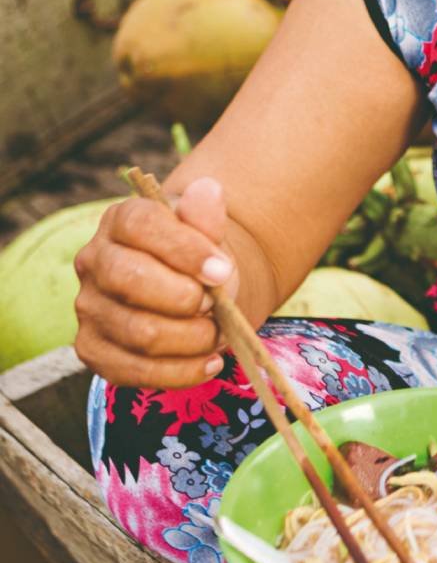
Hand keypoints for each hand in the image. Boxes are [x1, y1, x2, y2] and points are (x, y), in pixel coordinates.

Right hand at [74, 176, 239, 387]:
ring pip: (139, 332)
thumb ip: (206, 217)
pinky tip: (209, 362)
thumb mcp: (207, 233)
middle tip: (214, 304)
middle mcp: (93, 262)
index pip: (141, 226)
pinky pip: (133, 372)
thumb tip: (209, 190)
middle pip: (130, 280)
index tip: (221, 270)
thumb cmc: (196, 258)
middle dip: (184, 298)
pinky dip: (181, 372)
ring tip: (216, 333)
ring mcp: (89, 308)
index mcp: (120, 221)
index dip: (184, 249)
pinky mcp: (93, 350)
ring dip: (192, 338)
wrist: (189, 290)